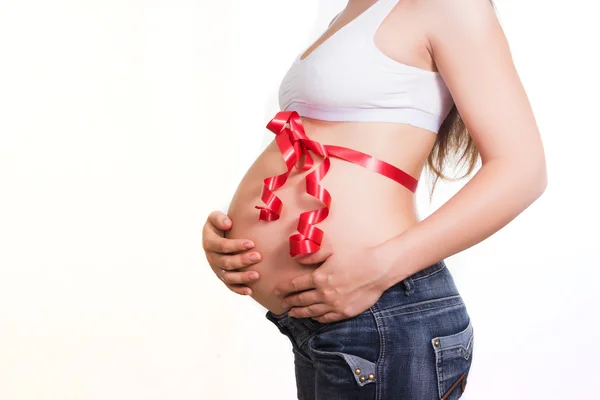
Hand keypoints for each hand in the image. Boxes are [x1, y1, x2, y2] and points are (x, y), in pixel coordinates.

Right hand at [202, 210, 261, 295]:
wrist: (219, 233)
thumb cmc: (220, 224)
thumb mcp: (215, 216)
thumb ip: (219, 218)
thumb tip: (228, 224)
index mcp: (209, 242)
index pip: (221, 246)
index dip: (235, 245)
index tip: (251, 243)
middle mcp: (212, 257)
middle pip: (226, 262)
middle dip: (242, 260)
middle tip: (258, 256)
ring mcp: (217, 269)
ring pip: (228, 277)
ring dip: (242, 277)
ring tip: (257, 275)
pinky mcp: (223, 276)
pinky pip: (230, 286)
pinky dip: (239, 290)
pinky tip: (249, 291)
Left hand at [274, 245, 392, 322]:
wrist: (378, 269)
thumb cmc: (356, 256)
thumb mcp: (332, 251)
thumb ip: (312, 255)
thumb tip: (297, 258)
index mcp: (319, 277)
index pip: (295, 285)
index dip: (284, 289)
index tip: (277, 291)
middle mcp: (324, 293)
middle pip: (301, 300)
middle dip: (290, 302)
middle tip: (282, 303)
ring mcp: (335, 305)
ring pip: (312, 311)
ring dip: (300, 313)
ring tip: (292, 314)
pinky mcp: (345, 312)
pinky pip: (327, 318)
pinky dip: (317, 318)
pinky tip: (313, 317)